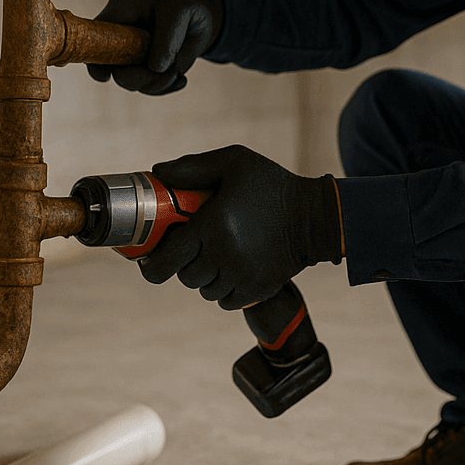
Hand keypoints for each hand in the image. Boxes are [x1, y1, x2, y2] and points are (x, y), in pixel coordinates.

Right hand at [87, 0, 223, 93]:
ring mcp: (133, 56)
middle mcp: (120, 37)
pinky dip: (167, 87)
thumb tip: (156, 68)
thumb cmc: (182, 2)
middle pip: (115, 68)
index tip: (105, 75)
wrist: (200, 11)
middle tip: (168, 72)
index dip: (94, 58)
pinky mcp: (148, 69)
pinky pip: (150, 87)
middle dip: (140, 77)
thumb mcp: (179, 10)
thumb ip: (167, 37)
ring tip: (178, 72)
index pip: (95, 36)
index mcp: (120, 13)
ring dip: (157, 83)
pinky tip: (181, 79)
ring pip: (133, 82)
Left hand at [140, 145, 342, 309]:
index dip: (151, 264)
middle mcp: (224, 255)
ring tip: (216, 257)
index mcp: (213, 225)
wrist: (315, 216)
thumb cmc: (271, 185)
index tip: (149, 260)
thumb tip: (158, 172)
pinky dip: (223, 291)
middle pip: (184, 277)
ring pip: (204, 291)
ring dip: (204, 278)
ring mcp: (241, 276)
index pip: (167, 258)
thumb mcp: (235, 162)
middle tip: (193, 249)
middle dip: (183, 265)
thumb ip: (194, 166)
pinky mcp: (257, 290)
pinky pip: (225, 302)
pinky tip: (231, 271)